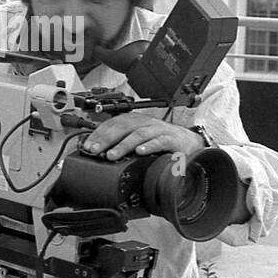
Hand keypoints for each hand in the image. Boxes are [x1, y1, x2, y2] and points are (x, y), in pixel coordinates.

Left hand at [80, 114, 202, 161]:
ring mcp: (159, 130)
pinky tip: (140, 152)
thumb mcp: (140, 141)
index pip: (113, 123)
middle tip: (95, 150)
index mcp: (136, 122)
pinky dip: (149, 146)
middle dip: (106, 138)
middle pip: (123, 126)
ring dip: (123, 144)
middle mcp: (146, 123)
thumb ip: (123, 144)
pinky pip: (160, 141)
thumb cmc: (163, 143)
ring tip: (112, 155)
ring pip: (139, 134)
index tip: (87, 146)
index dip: (99, 133)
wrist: (190, 144)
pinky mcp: (173, 140)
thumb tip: (100, 154)